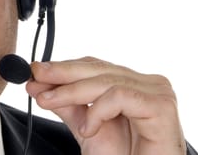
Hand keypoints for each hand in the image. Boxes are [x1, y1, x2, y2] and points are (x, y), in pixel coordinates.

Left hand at [26, 57, 186, 154]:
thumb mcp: (87, 126)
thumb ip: (67, 104)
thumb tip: (37, 84)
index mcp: (133, 84)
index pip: (95, 66)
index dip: (65, 67)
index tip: (36, 72)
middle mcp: (148, 83)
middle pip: (99, 69)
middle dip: (62, 72)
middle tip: (36, 75)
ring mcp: (158, 92)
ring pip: (106, 81)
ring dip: (70, 91)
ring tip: (48, 102)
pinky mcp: (162, 106)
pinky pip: (119, 97)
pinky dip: (97, 111)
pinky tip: (87, 129)